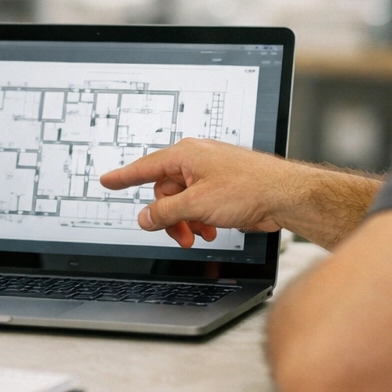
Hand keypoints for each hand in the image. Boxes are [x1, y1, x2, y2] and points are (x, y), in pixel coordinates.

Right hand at [100, 138, 291, 246]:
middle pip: (165, 191)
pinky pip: (200, 204)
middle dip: (170, 216)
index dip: (124, 177)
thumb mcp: (197, 204)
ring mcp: (211, 174)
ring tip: (199, 236)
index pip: (145, 167)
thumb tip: (145, 217)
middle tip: (180, 234)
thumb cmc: (249, 188)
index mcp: (186, 155)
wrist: (285, 195)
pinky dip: (201, 219)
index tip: (107, 181)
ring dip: (187, 221)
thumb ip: (165, 212)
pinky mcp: (223, 188)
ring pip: (183, 201)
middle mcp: (197, 161)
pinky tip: (211, 231)